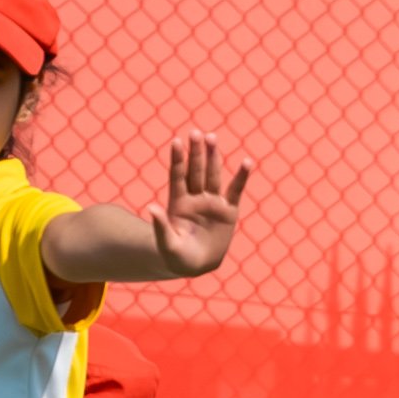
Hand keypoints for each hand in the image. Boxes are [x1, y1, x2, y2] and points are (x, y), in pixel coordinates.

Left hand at [142, 133, 251, 277]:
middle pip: (195, 171)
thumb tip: (151, 208)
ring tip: (212, 137)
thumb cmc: (177, 256)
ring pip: (213, 176)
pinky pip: (236, 191)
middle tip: (196, 133)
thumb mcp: (167, 245)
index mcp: (178, 203)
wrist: (196, 265)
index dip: (177, 160)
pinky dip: (241, 177)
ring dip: (213, 157)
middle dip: (196, 153)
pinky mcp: (229, 211)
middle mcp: (195, 198)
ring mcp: (212, 203)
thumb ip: (160, 227)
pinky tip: (247, 162)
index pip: (178, 176)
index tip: (177, 142)